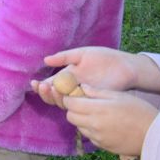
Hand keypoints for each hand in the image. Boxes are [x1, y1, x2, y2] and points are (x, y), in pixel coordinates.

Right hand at [31, 47, 159, 107]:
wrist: (124, 66)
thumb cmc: (104, 58)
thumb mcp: (81, 54)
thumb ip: (64, 57)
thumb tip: (45, 60)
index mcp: (67, 78)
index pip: (50, 86)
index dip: (41, 87)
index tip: (35, 83)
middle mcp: (72, 89)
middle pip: (54, 96)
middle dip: (45, 93)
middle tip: (42, 86)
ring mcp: (82, 96)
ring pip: (64, 103)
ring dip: (54, 97)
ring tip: (51, 89)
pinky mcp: (93, 101)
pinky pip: (79, 105)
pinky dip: (70, 102)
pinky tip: (65, 95)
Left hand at [63, 87, 157, 156]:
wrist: (154, 135)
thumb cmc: (139, 111)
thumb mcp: (119, 96)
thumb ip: (97, 92)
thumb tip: (82, 88)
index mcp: (96, 109)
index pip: (70, 104)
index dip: (69, 98)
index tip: (74, 96)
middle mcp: (93, 124)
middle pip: (70, 116)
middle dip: (73, 110)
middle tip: (84, 105)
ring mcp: (97, 137)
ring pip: (79, 127)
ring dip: (81, 120)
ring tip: (96, 115)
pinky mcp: (102, 146)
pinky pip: (89, 137)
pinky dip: (91, 130)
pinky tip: (103, 126)